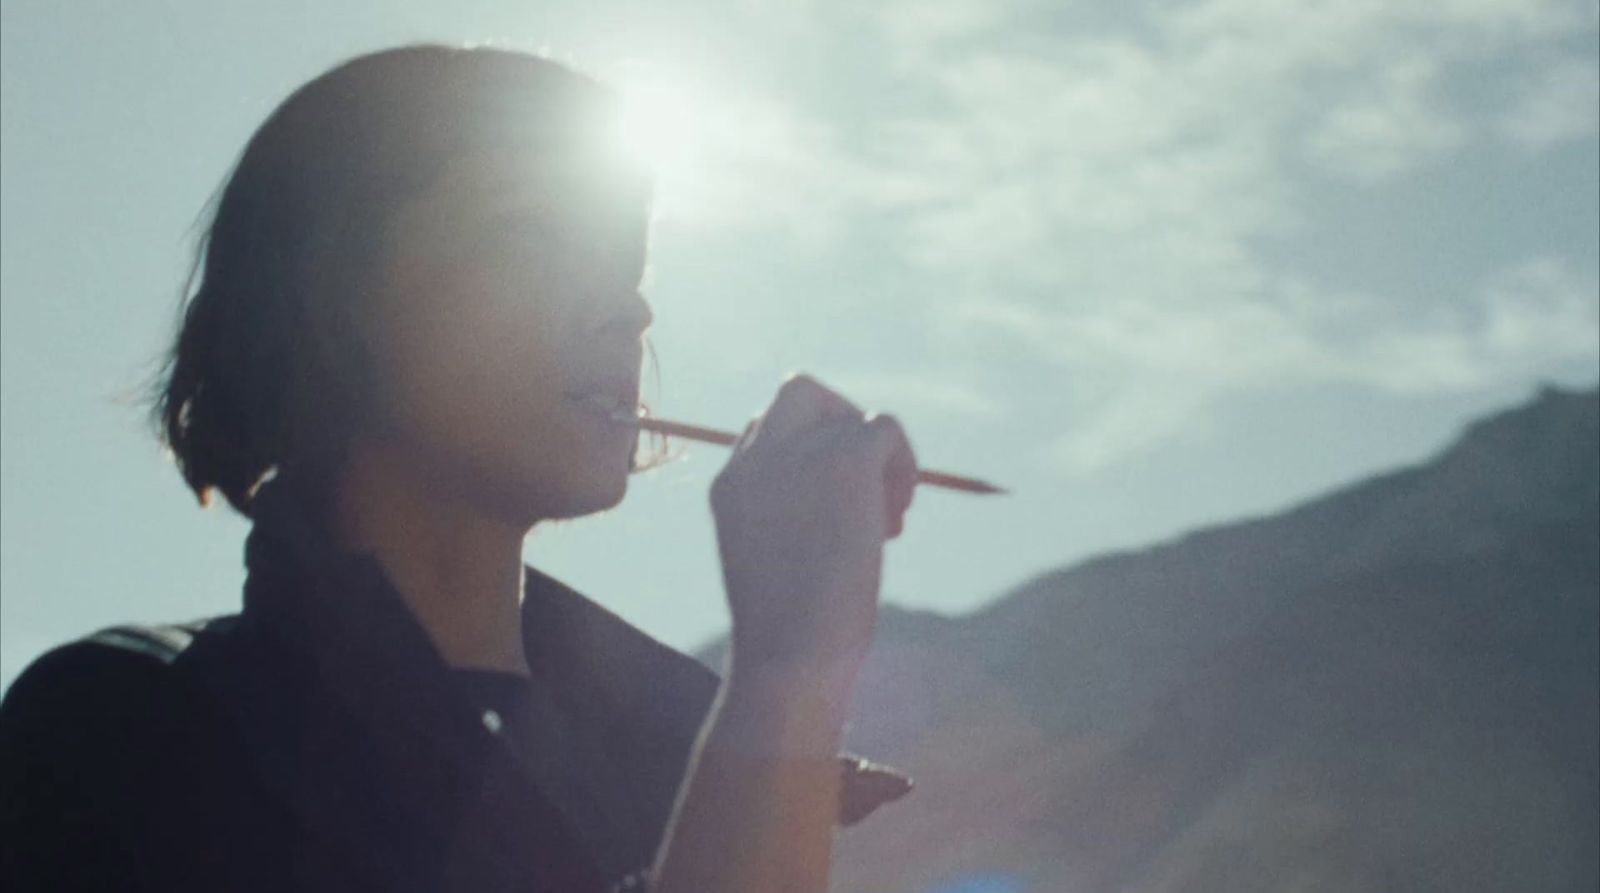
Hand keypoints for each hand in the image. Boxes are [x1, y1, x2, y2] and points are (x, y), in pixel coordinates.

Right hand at [709, 374, 917, 677]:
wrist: (792, 656)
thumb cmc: (788, 641)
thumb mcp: (779, 569)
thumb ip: (799, 523)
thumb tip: (860, 508)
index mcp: (730, 487)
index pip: (767, 433)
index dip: (809, 457)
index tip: (832, 507)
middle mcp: (757, 459)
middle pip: (800, 394)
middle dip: (840, 426)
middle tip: (867, 481)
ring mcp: (799, 453)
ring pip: (850, 413)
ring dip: (878, 457)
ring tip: (892, 516)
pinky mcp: (846, 458)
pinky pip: (886, 428)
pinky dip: (904, 462)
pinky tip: (899, 515)